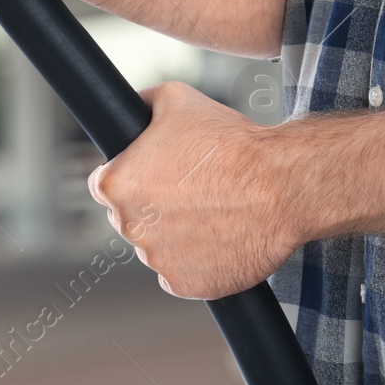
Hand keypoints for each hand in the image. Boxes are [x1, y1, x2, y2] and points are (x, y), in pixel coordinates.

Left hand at [88, 81, 301, 299]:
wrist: (281, 185)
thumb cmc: (231, 142)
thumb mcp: (178, 98)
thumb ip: (142, 103)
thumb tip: (130, 107)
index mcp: (117, 183)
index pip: (104, 184)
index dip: (130, 175)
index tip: (153, 174)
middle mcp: (129, 226)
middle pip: (130, 216)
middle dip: (152, 205)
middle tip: (190, 190)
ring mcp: (156, 260)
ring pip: (155, 246)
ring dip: (174, 233)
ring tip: (212, 211)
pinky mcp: (185, 285)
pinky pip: (179, 273)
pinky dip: (194, 261)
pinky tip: (217, 237)